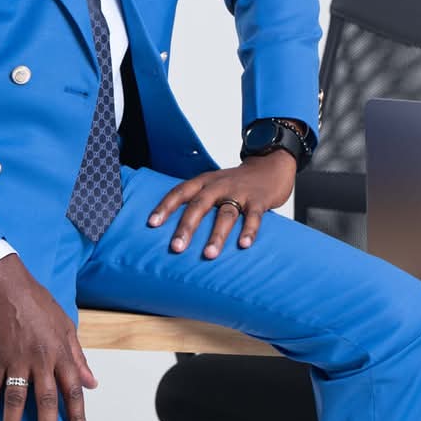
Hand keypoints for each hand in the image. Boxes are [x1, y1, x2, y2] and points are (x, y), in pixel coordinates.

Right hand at [0, 253, 96, 420]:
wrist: (8, 282)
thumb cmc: (38, 302)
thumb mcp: (66, 325)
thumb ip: (78, 357)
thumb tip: (92, 382)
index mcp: (61, 352)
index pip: (73, 391)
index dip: (77, 417)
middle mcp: (41, 358)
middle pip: (46, 401)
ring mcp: (17, 358)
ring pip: (17, 399)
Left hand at [146, 150, 296, 258]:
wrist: (269, 165)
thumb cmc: (236, 183)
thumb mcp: (213, 184)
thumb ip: (198, 202)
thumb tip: (175, 231)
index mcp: (204, 181)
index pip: (180, 192)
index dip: (165, 207)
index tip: (151, 224)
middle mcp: (219, 185)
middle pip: (199, 205)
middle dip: (187, 227)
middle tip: (176, 248)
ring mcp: (240, 192)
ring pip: (226, 214)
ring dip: (217, 235)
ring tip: (209, 254)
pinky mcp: (259, 200)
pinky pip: (254, 216)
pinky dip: (249, 230)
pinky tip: (244, 245)